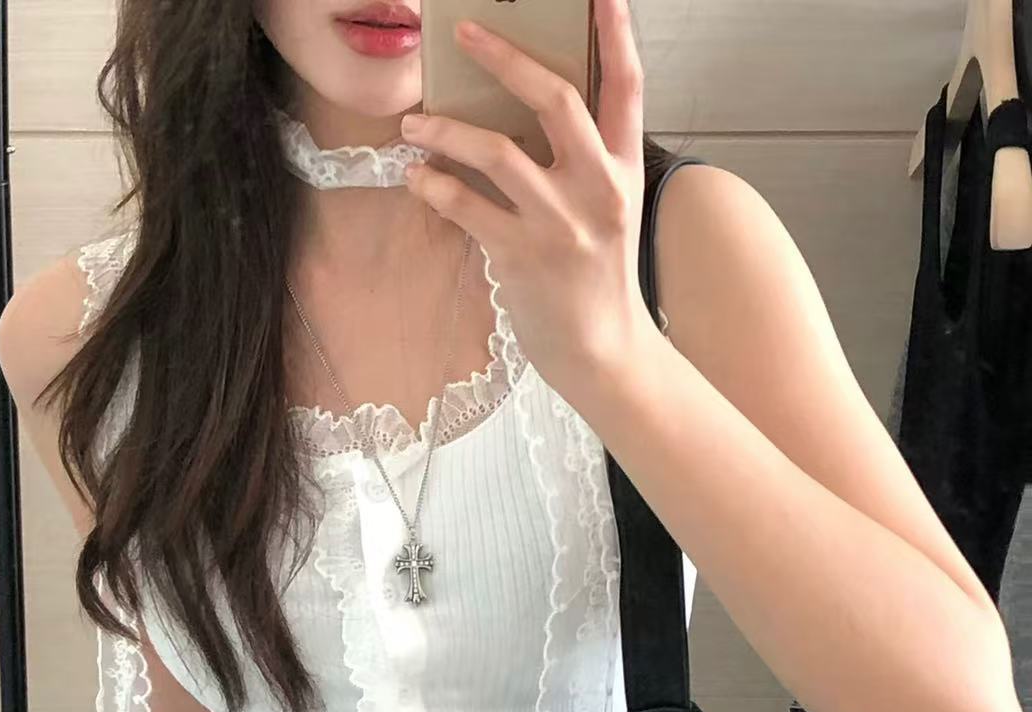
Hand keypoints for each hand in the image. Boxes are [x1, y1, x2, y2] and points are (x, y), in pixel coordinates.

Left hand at [400, 0, 656, 402]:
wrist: (602, 351)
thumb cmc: (596, 276)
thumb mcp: (609, 211)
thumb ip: (583, 163)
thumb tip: (527, 116)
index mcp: (624, 170)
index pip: (626, 87)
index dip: (616, 34)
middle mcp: (598, 189)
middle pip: (556, 101)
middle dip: (506, 58)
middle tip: (465, 34)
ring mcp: (561, 224)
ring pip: (496, 151)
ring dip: (446, 131)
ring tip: (412, 125)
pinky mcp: (522, 257)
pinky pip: (467, 207)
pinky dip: (434, 187)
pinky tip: (415, 177)